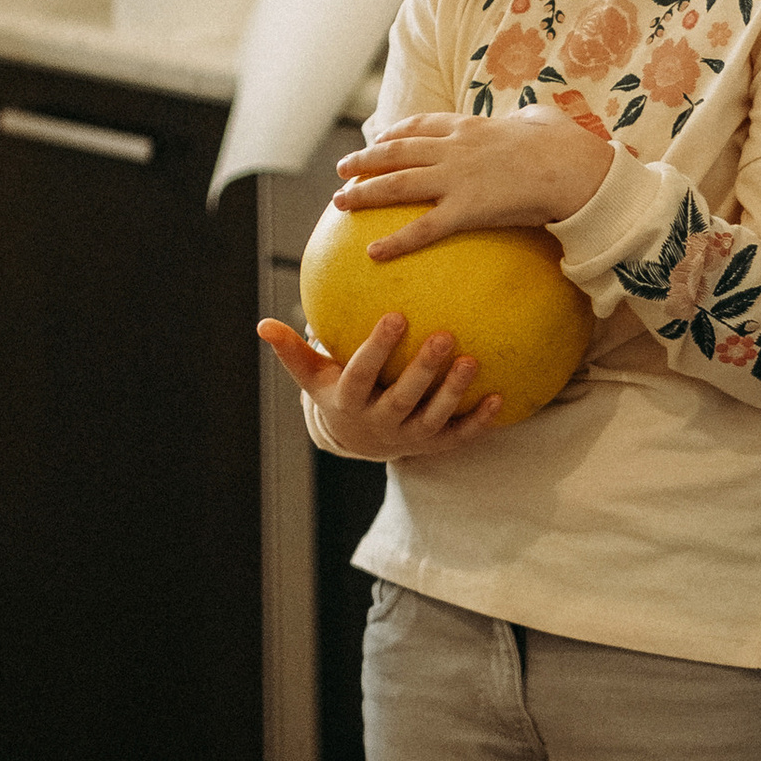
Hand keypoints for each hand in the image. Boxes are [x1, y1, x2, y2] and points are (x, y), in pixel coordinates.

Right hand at [258, 313, 504, 464]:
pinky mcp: (436, 445)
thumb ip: (292, 351)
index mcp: (350, 401)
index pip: (362, 374)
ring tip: (472, 361)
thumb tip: (262, 324)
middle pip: (404, 398)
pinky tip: (499, 396)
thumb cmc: (338, 391)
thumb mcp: (313, 376)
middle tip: (445, 336)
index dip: (378, 349)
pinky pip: (460, 435)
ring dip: (454, 393)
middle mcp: (381, 423)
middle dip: (424, 371)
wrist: (360, 441)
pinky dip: (479, 421)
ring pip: (434, 417)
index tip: (396, 315)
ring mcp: (410, 437)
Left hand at [332, 109, 612, 255]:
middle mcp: (454, 148)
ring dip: (363, 192)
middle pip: (397, 151)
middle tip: (342, 168)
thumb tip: (534, 117)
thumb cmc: (567, 146)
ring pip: (397, 183)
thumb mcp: (543, 119)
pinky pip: (423, 229)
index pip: (421, 125)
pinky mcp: (466, 209)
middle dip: (364, 158)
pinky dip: (395, 242)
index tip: (379, 138)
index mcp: (471, 126)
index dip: (394, 132)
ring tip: (338, 202)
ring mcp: (456, 177)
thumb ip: (529, 118)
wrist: (573, 167)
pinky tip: (372, 253)